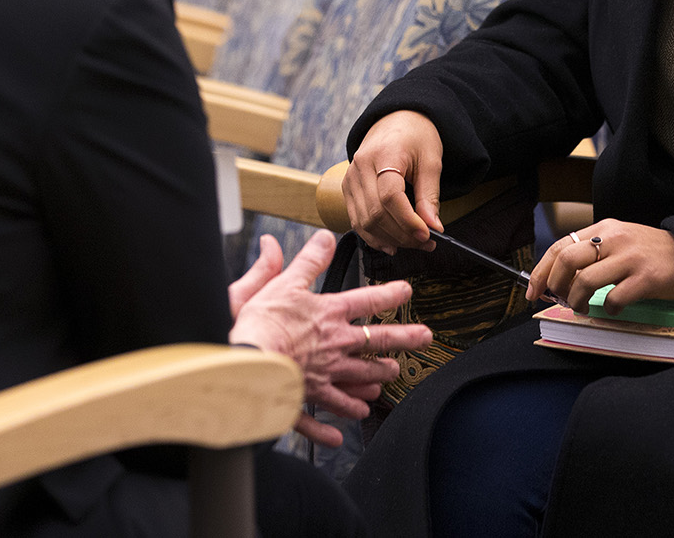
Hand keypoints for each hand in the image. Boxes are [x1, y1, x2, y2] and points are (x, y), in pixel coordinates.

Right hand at [229, 231, 432, 446]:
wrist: (247, 360)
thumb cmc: (262, 321)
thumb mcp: (282, 281)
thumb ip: (307, 261)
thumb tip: (325, 238)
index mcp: (329, 314)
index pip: (367, 300)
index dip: (390, 293)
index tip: (407, 291)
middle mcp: (335, 345)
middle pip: (377, 341)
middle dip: (405, 338)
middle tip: (426, 338)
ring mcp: (325, 374)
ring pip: (360, 378)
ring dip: (377, 377)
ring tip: (391, 376)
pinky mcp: (308, 397)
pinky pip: (324, 414)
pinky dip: (332, 427)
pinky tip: (341, 436)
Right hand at [344, 110, 444, 254]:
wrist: (396, 119)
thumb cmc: (416, 137)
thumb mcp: (431, 161)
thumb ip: (429, 196)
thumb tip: (433, 227)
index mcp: (384, 154)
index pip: (390, 196)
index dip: (408, 221)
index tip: (428, 235)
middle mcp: (360, 166)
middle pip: (376, 212)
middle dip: (402, 234)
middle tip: (426, 243)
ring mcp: (350, 178)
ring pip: (364, 221)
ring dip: (389, 239)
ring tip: (413, 243)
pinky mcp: (347, 188)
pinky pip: (356, 220)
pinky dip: (373, 236)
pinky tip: (391, 244)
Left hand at [526, 218, 673, 313]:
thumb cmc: (652, 252)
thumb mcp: (620, 241)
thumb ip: (594, 252)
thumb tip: (559, 278)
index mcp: (604, 228)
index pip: (559, 246)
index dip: (541, 271)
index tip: (533, 291)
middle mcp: (614, 238)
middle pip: (567, 260)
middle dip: (555, 285)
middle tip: (559, 300)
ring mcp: (631, 258)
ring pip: (585, 281)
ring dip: (576, 301)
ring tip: (581, 309)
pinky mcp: (647, 278)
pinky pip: (614, 298)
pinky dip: (607, 309)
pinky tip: (612, 309)